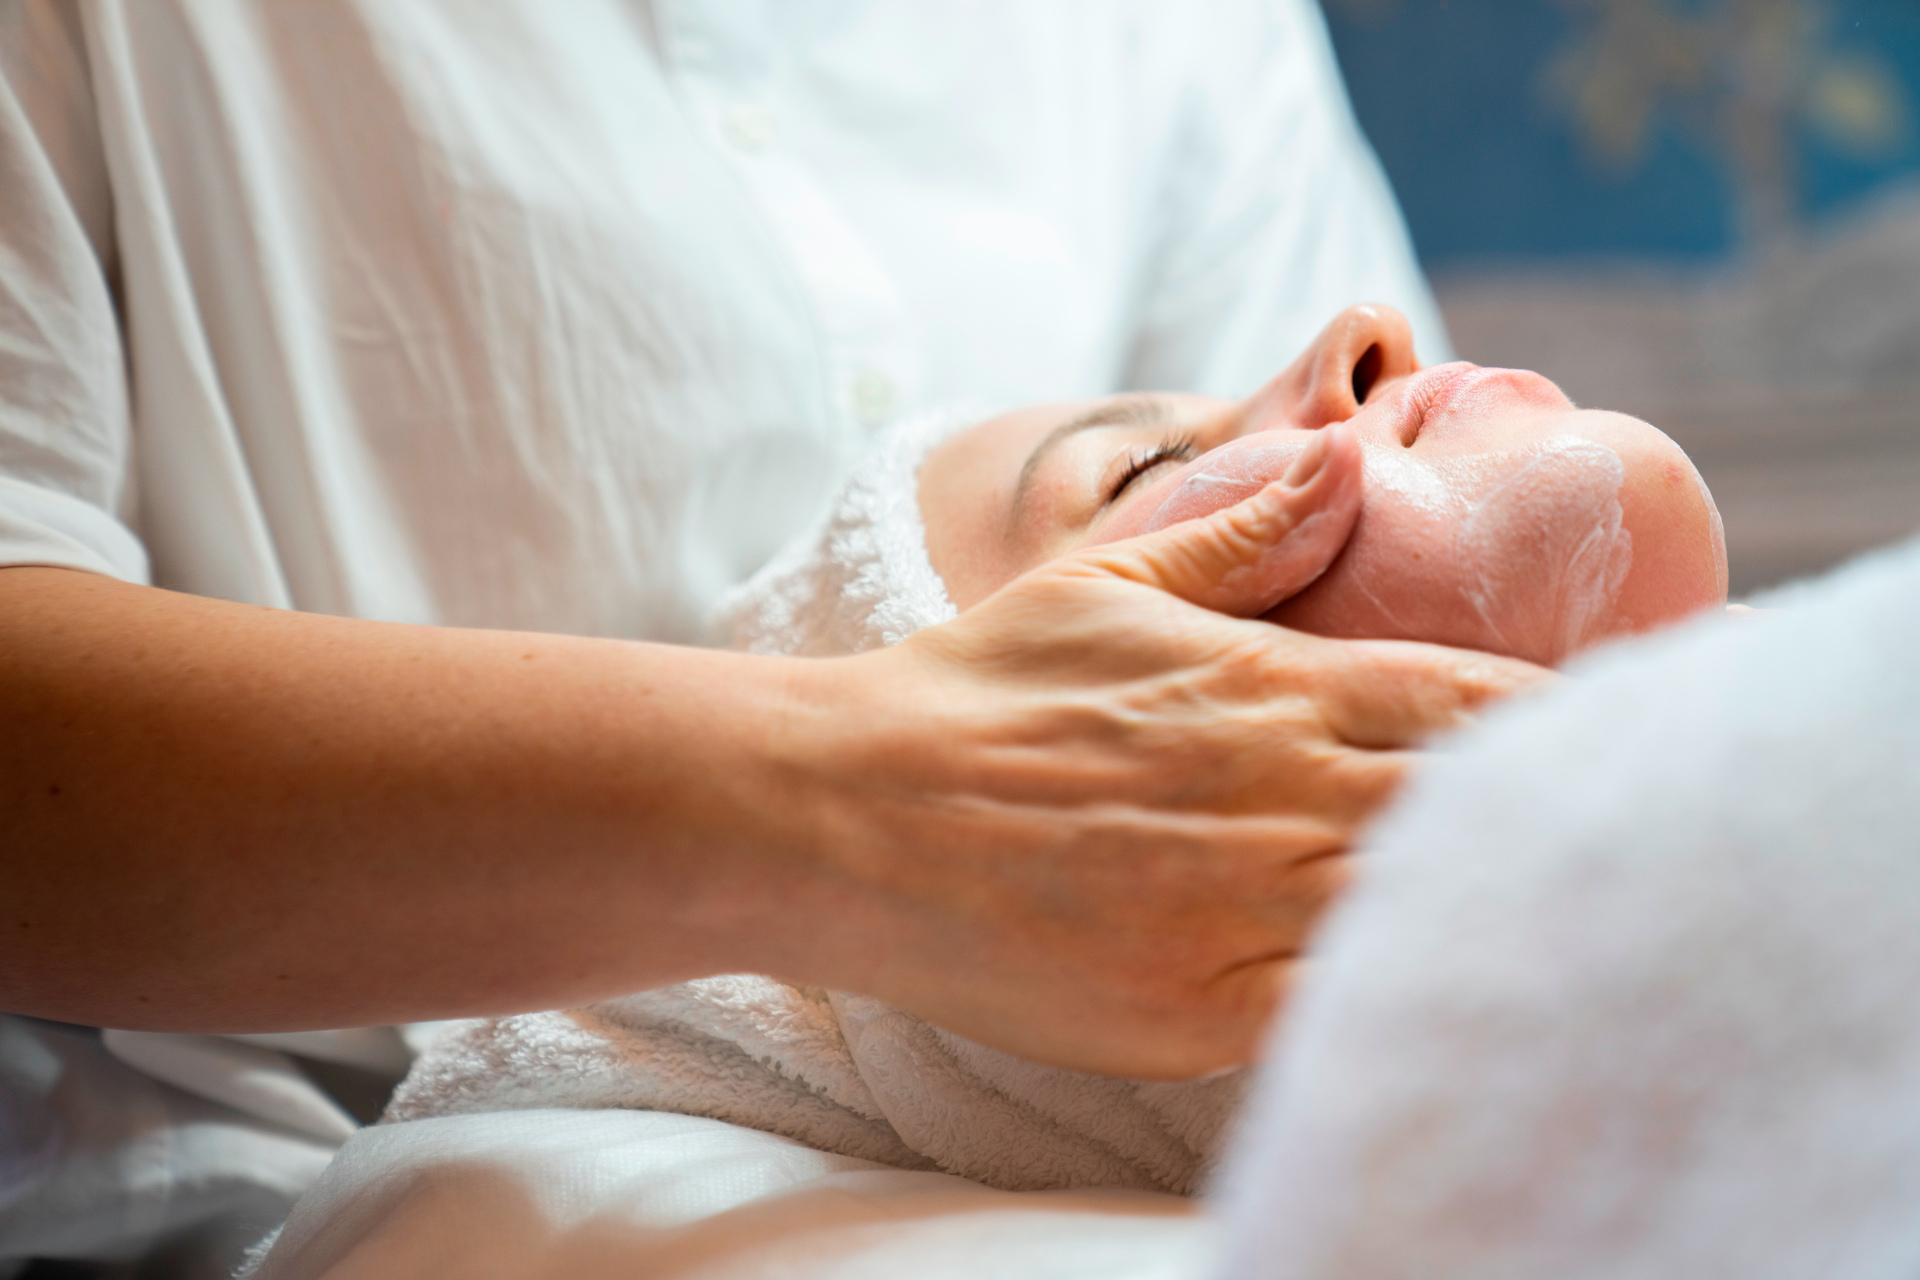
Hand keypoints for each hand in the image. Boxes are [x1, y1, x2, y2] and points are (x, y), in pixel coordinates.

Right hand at [770, 430, 1550, 1078]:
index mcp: (1275, 690)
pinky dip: (1383, 990)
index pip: (1483, 706)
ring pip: (1426, 914)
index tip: (1609, 726)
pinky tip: (1406, 978)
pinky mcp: (1199, 1012)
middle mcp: (1282, 800)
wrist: (847, 814)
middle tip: (1592, 821)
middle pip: (1482, 814)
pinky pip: (1341, 1010)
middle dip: (1546, 814)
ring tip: (1518, 902)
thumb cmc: (975, 691)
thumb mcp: (1104, 581)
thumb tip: (1345, 457)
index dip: (1567, 721)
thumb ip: (1241, 534)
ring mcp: (1244, 914)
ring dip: (1475, 901)